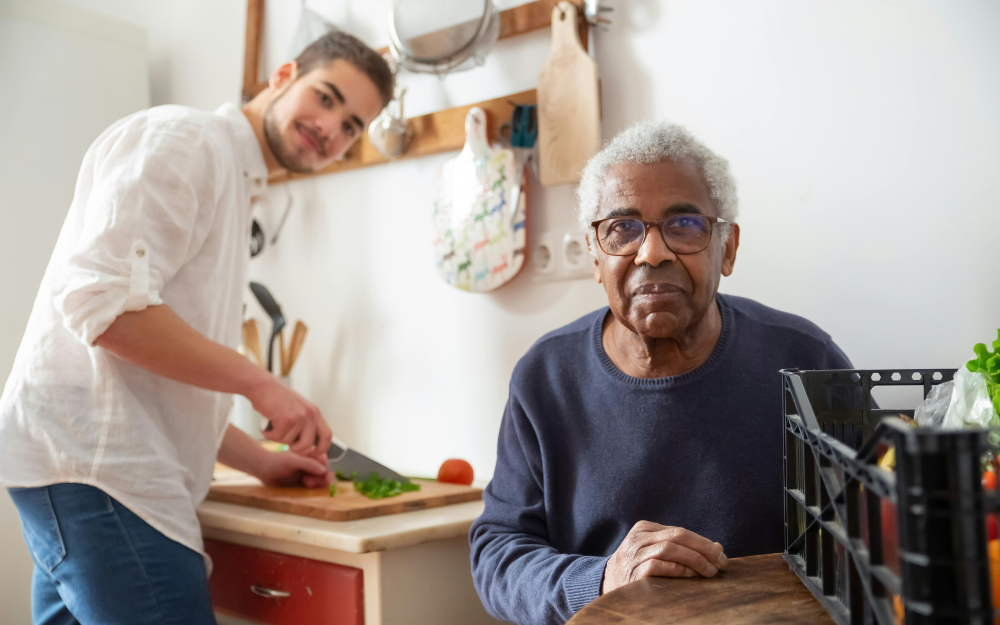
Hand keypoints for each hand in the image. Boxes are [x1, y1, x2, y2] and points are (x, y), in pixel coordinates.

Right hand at [247, 377, 331, 455]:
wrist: (262, 386)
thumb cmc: (276, 400)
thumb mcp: (297, 410)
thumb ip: (305, 425)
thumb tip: (309, 447)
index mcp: (315, 413)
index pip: (327, 435)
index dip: (321, 448)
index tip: (312, 453)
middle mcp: (310, 414)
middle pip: (307, 445)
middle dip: (295, 449)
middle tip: (284, 441)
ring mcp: (299, 417)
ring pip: (289, 442)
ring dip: (278, 438)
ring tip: (273, 425)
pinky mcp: (286, 420)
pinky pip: (277, 438)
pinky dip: (269, 434)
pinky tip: (267, 423)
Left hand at [256, 451, 329, 487]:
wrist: (261, 468)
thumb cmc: (275, 462)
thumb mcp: (292, 461)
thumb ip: (308, 464)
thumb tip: (324, 470)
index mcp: (310, 454)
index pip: (324, 463)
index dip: (325, 471)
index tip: (322, 478)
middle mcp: (310, 464)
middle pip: (323, 474)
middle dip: (319, 479)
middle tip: (307, 482)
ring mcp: (306, 473)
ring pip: (318, 481)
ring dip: (315, 484)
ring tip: (304, 483)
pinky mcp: (301, 482)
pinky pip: (311, 487)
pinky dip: (311, 489)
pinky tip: (304, 487)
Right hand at [601, 521, 727, 594]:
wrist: (605, 583)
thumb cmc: (637, 567)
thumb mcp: (655, 550)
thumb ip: (681, 547)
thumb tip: (718, 548)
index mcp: (644, 528)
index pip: (680, 531)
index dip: (704, 543)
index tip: (721, 556)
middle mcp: (638, 538)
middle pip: (677, 537)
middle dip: (704, 550)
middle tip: (721, 564)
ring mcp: (633, 554)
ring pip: (669, 549)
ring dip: (695, 560)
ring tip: (710, 572)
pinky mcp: (632, 572)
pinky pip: (658, 567)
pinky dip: (678, 570)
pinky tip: (691, 576)